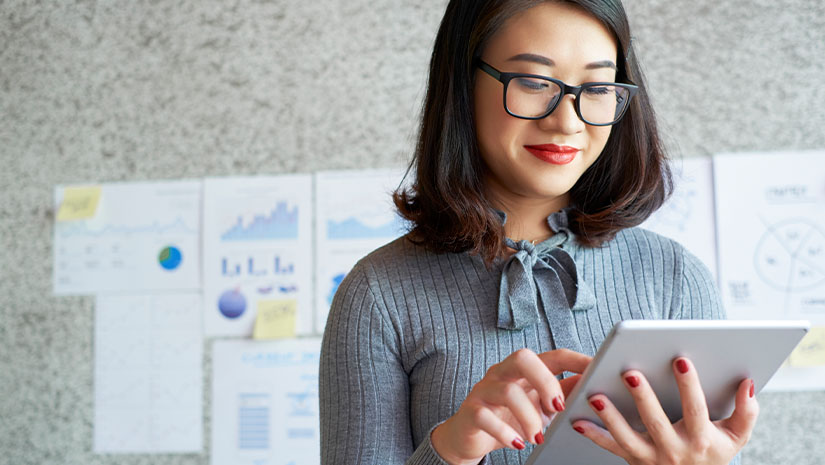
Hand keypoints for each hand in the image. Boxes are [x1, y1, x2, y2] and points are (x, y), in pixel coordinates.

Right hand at [431, 348, 590, 464]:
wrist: (470, 437)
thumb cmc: (508, 418)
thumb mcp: (541, 407)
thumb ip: (564, 394)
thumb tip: (594, 385)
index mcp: (523, 370)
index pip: (552, 356)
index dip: (576, 361)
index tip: (597, 371)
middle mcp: (502, 373)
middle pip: (523, 358)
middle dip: (545, 382)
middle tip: (558, 408)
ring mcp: (484, 390)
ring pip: (507, 391)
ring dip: (529, 417)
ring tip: (537, 437)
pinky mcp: (470, 411)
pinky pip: (485, 416)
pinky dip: (505, 433)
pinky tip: (517, 443)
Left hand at [573, 357, 758, 464]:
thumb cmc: (713, 452)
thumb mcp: (736, 436)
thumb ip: (746, 411)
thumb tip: (747, 383)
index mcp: (700, 439)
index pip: (696, 409)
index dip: (689, 385)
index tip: (680, 359)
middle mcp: (674, 450)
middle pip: (656, 422)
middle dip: (643, 397)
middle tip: (629, 372)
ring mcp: (651, 458)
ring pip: (628, 437)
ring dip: (610, 416)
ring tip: (595, 394)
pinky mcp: (633, 461)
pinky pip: (610, 448)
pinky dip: (593, 435)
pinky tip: (576, 420)